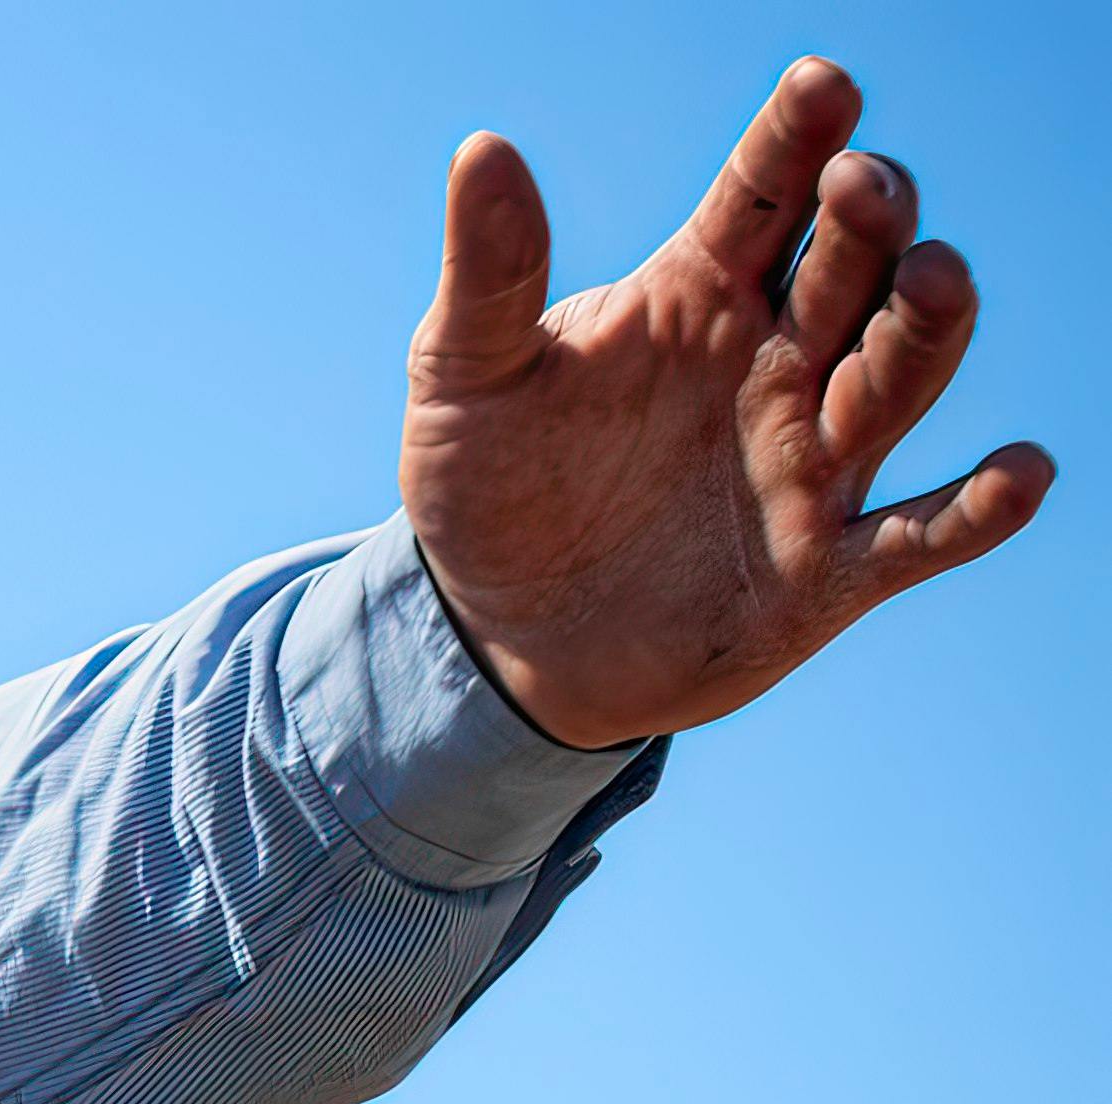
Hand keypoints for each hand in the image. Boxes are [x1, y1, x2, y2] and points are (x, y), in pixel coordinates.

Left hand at [404, 56, 1043, 750]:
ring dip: (925, 329)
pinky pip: (918, 536)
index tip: (822, 86)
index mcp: (702, 292)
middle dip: (871, 224)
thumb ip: (491, 274)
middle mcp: (778, 362)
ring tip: (928, 280)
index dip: (798, 139)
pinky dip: (976, 510)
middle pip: (855, 271)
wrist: (497, 634)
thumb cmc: (493, 485)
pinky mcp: (826, 573)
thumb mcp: (466, 377)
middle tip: (858, 187)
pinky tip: (1019, 473)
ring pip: (900, 377)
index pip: (766, 195)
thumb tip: (481, 149)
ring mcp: (811, 462)